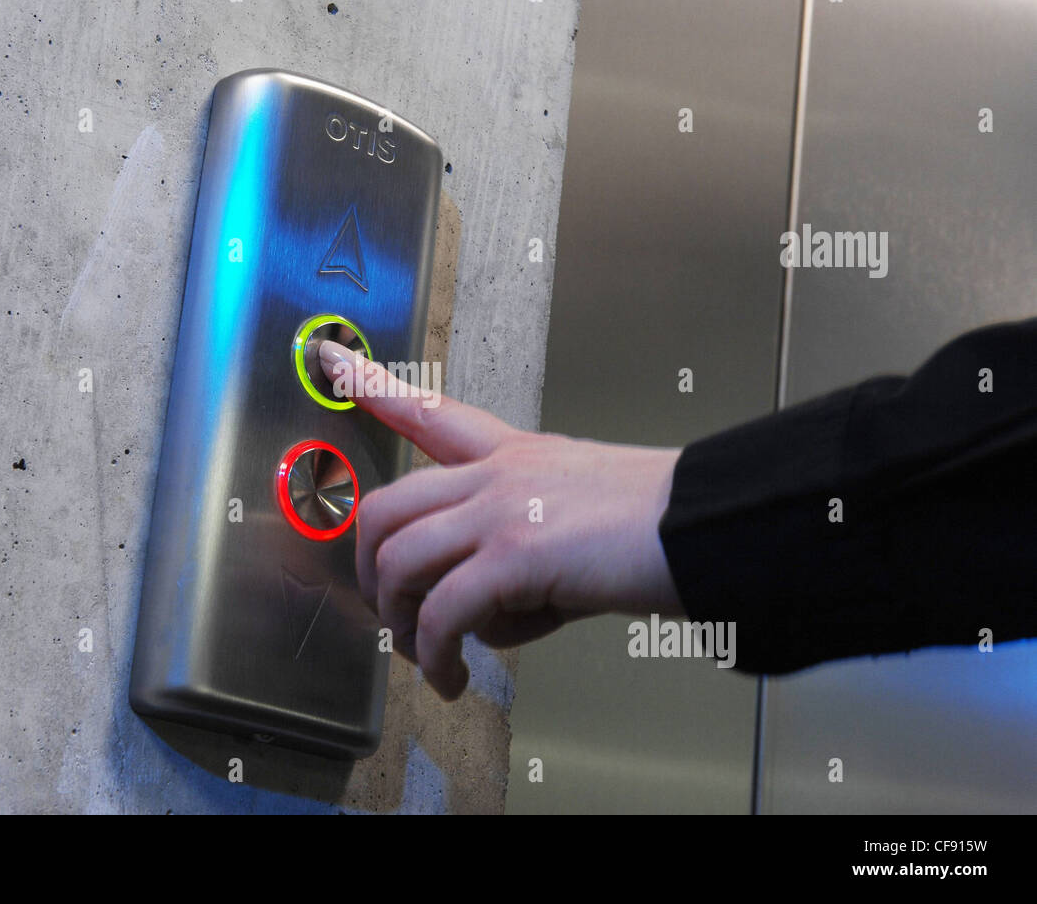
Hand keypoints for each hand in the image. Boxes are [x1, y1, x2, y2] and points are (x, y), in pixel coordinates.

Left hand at [319, 340, 683, 699]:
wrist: (707, 526)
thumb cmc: (658, 526)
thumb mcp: (579, 515)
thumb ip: (522, 550)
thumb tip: (488, 615)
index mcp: (513, 455)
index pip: (431, 412)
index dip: (373, 385)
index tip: (333, 361)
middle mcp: (496, 475)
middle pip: (384, 507)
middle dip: (367, 570)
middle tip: (388, 612)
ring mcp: (500, 511)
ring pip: (398, 563)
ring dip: (400, 626)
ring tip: (427, 659)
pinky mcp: (513, 556)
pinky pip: (442, 614)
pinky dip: (436, 657)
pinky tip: (453, 679)